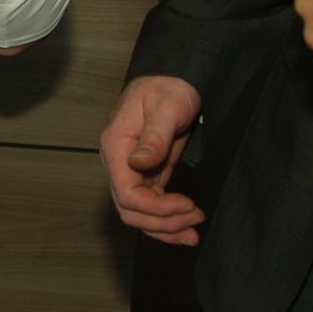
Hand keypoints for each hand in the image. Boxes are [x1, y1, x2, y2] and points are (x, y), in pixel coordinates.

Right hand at [99, 75, 204, 244]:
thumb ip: (154, 136)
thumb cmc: (170, 87)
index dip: (156, 208)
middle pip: (130, 210)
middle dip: (163, 222)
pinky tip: (185, 225)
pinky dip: (166, 220)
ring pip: (139, 214)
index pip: (127, 193)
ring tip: (193, 232)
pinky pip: (150, 206)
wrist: (174, 79)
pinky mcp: (146, 174)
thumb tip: (139, 164)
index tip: (187, 204)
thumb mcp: (167, 105)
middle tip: (195, 219)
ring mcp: (130, 170)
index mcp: (117, 145)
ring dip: (165, 228)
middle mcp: (118, 161)